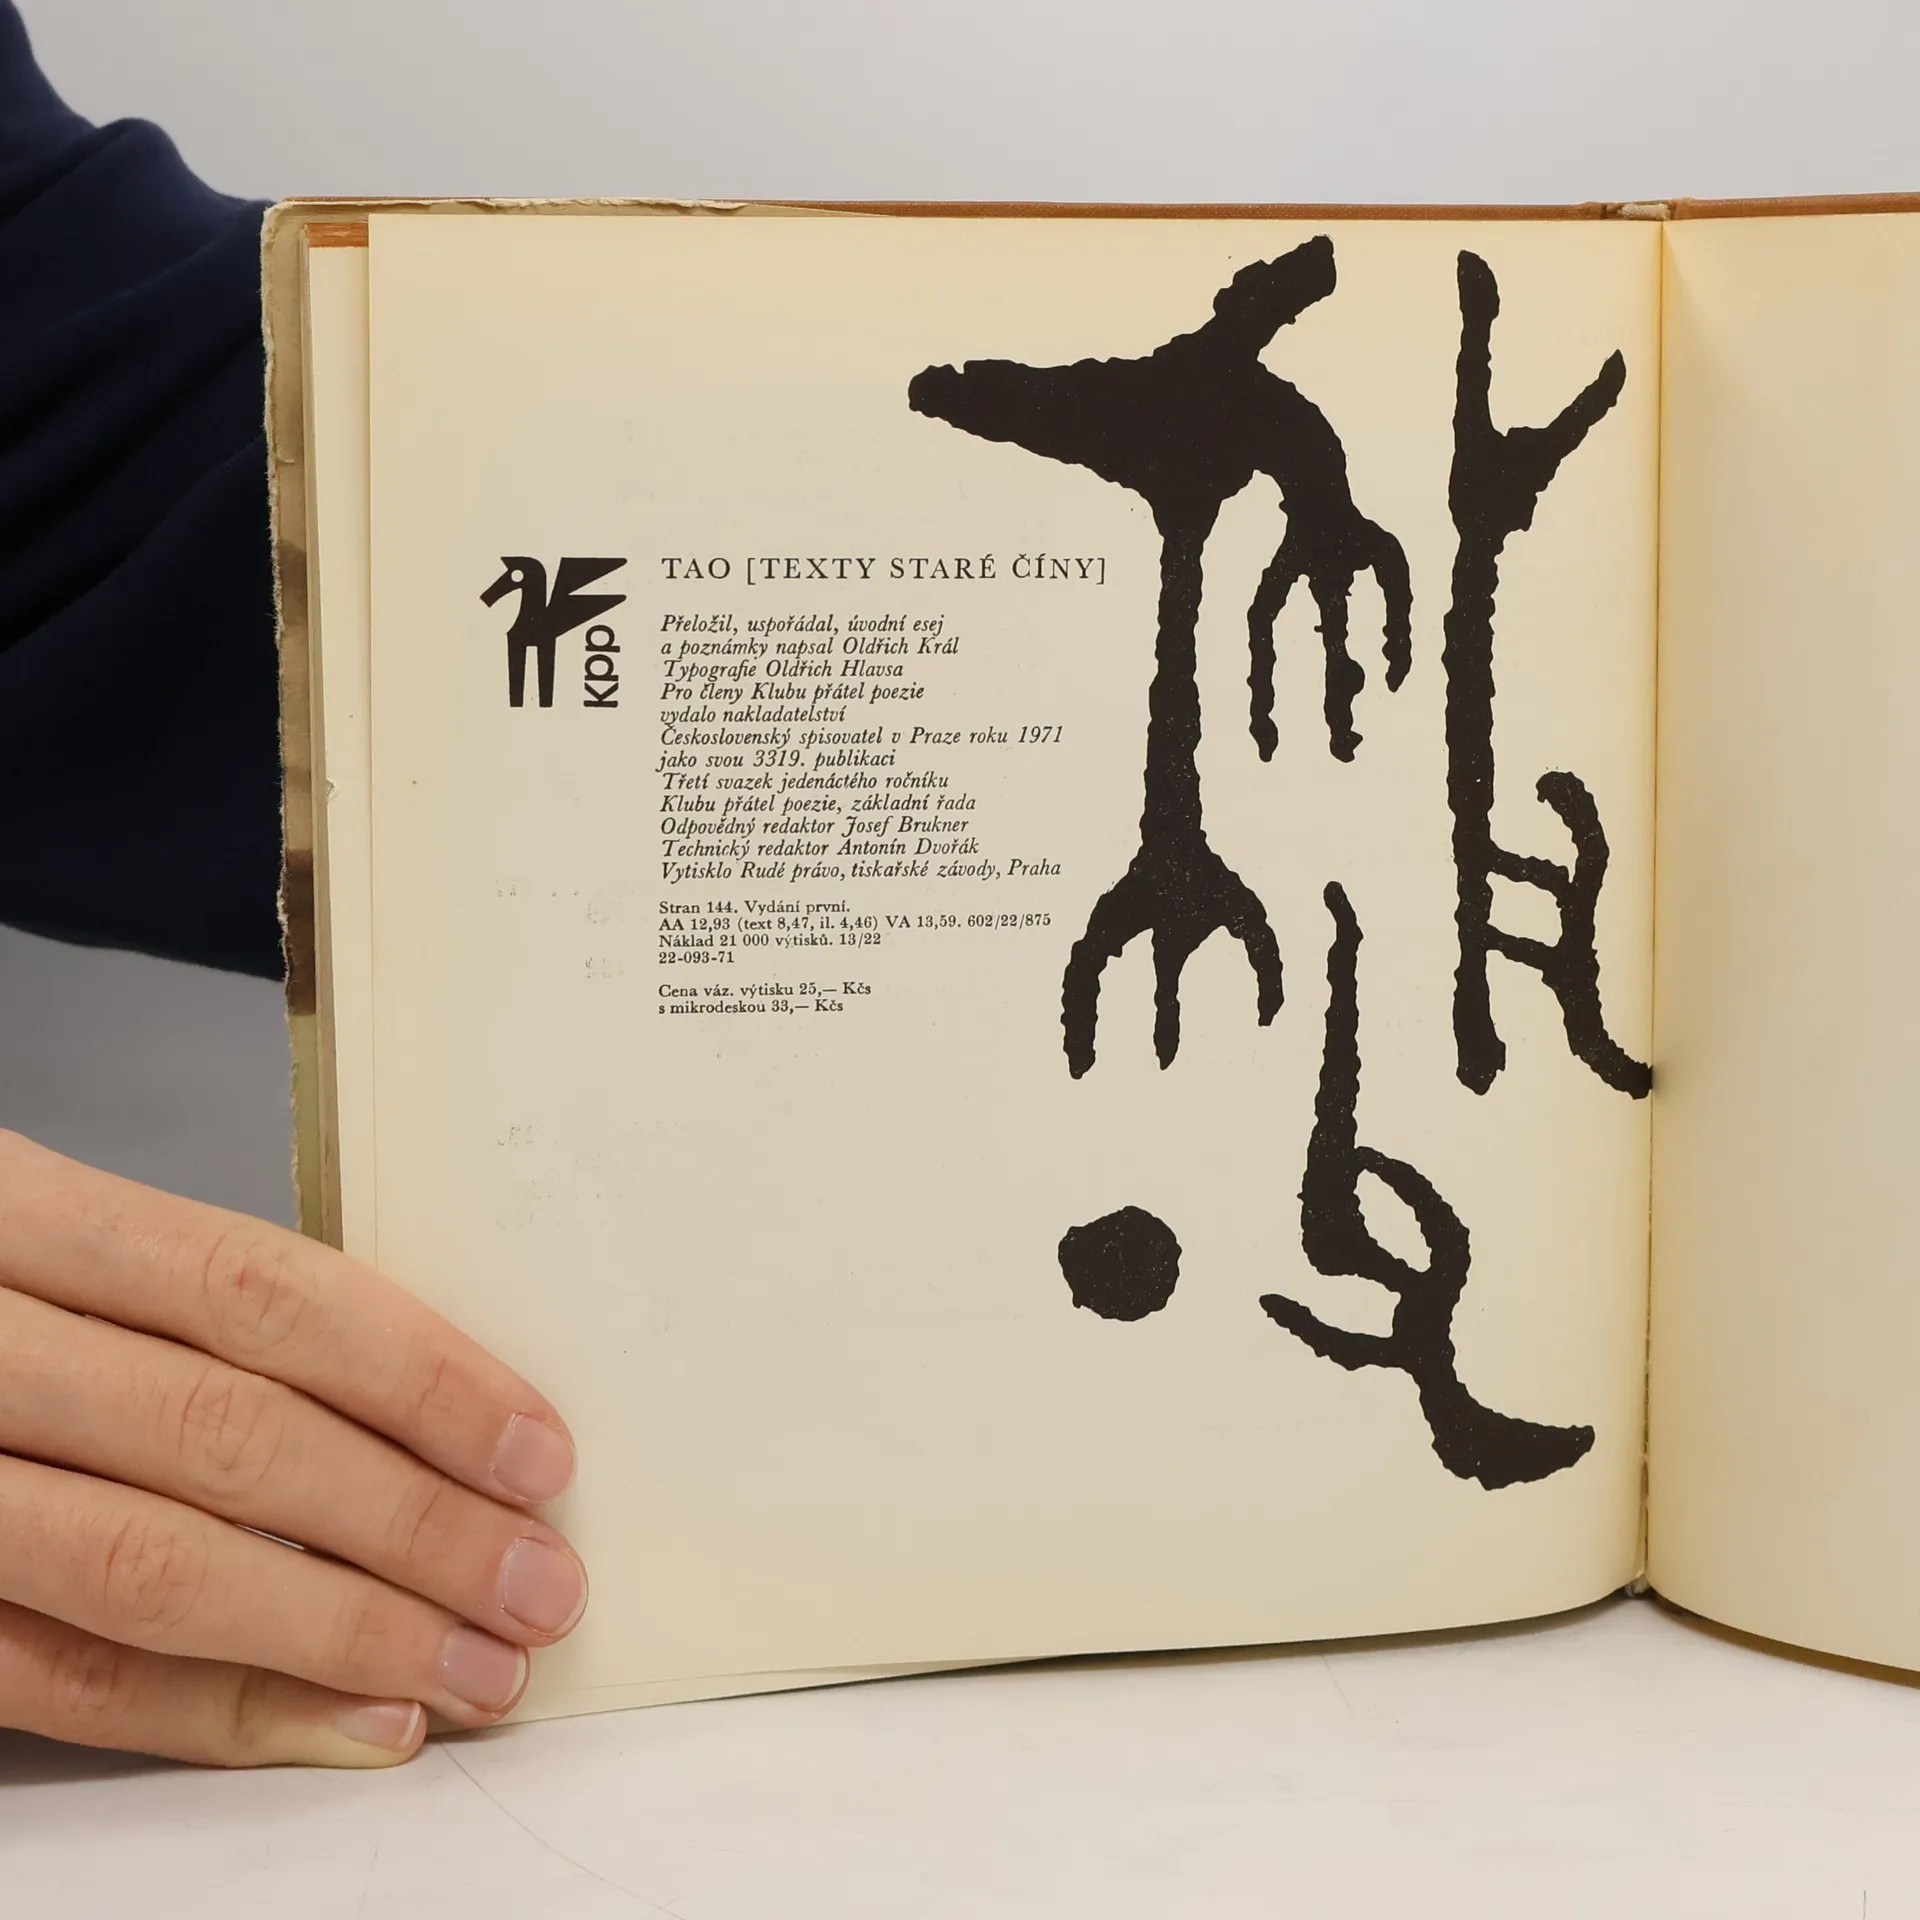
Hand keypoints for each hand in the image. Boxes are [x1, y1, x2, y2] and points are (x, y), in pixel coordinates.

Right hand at [0, 1131, 585, 1767]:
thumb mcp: (49, 1241)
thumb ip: (195, 1308)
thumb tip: (426, 1407)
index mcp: (13, 1213)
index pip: (256, 1289)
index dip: (414, 1375)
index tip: (536, 1450)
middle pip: (224, 1436)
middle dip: (409, 1523)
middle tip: (540, 1587)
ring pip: (151, 1569)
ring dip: (342, 1635)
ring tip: (478, 1672)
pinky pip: (68, 1680)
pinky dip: (221, 1713)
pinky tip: (348, 1725)